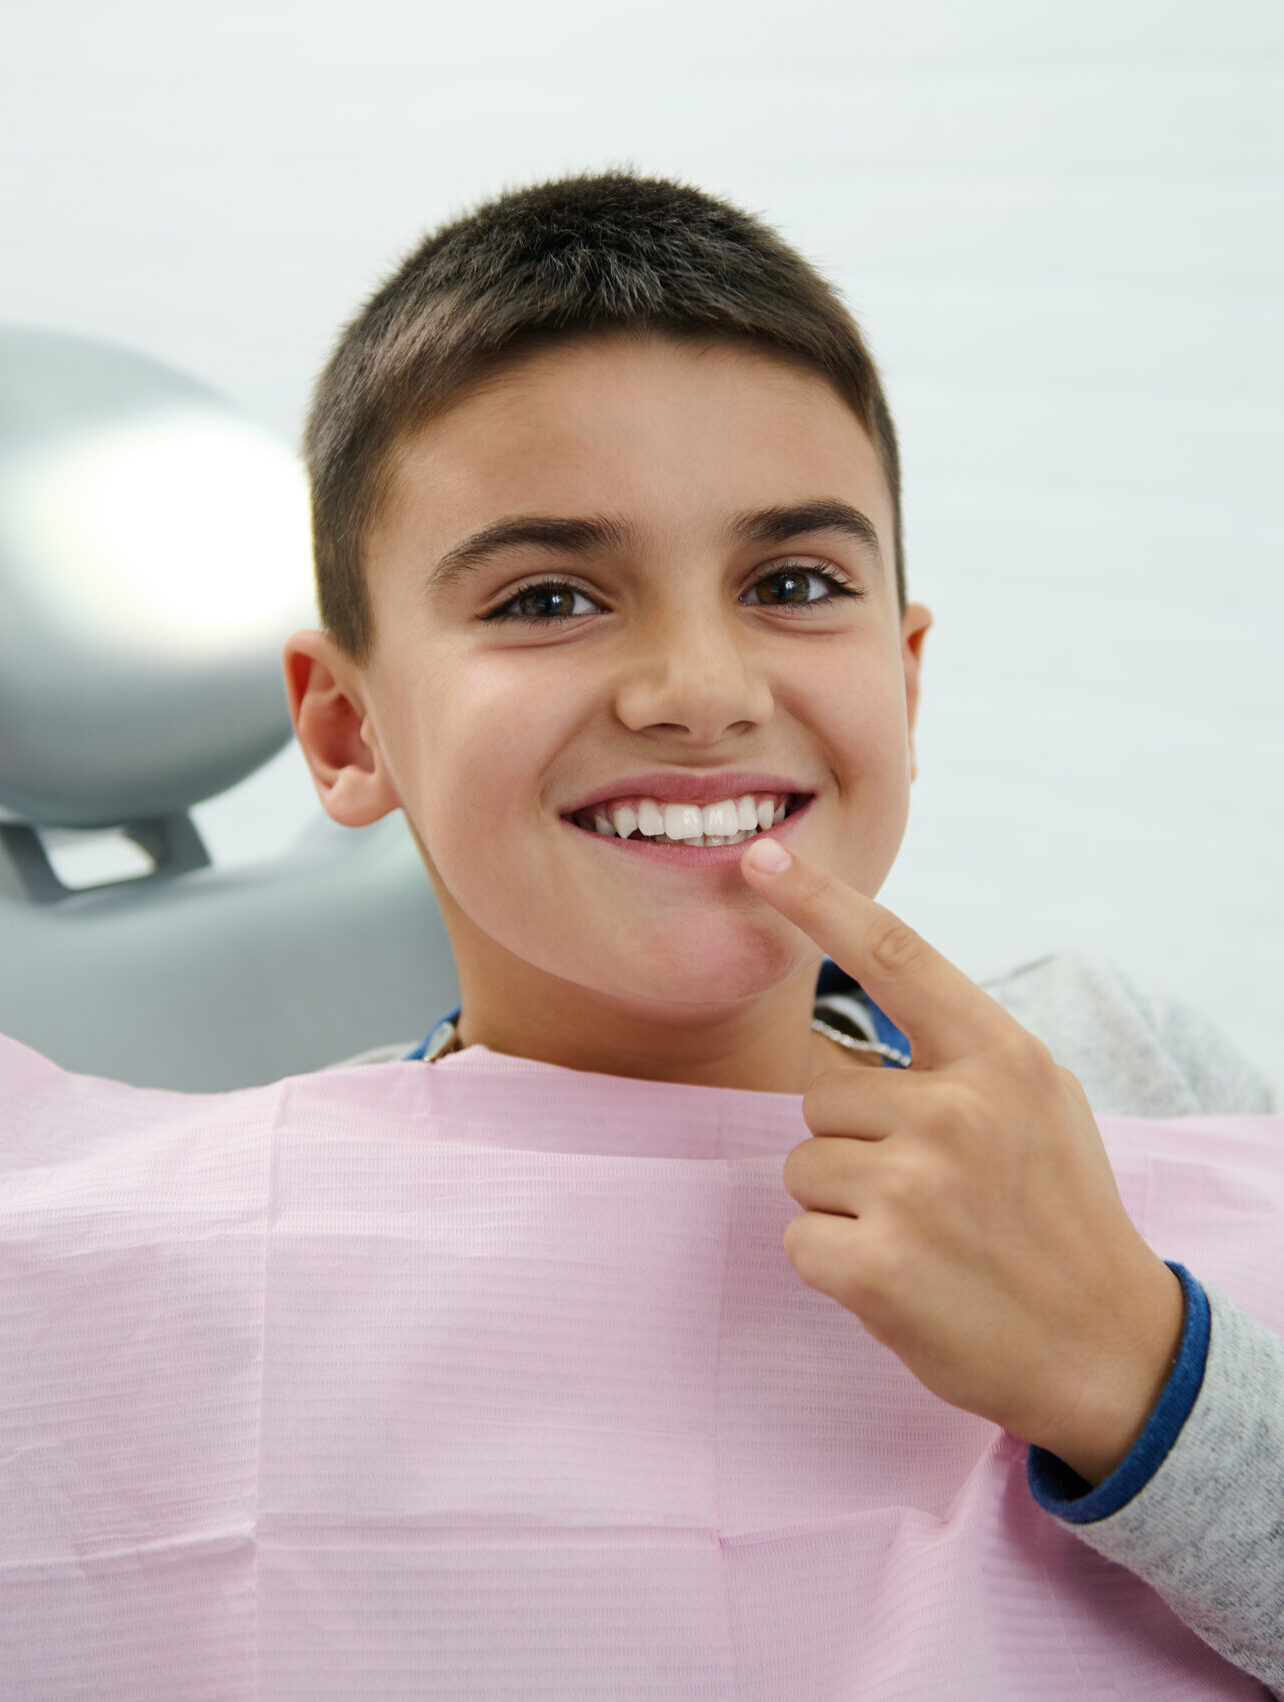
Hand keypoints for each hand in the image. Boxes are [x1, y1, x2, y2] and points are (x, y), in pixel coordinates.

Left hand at [740, 837, 1184, 1486]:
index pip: (895, 955)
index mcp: (1002, 1058)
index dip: (820, 902)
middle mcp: (957, 1112)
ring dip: (843, 1205)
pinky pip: (799, 1237)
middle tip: (931, 1194)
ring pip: (803, 1166)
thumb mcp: (1039, 1105)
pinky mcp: (876, 1265)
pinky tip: (901, 1280)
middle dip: (857, 1145)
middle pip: (822, 1096)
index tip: (760, 860)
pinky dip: (835, 1263)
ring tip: (921, 1236)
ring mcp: (915, 1189)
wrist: (1108, 1349)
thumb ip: (955, 1058)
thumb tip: (847, 1034)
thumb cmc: (1059, 1216)